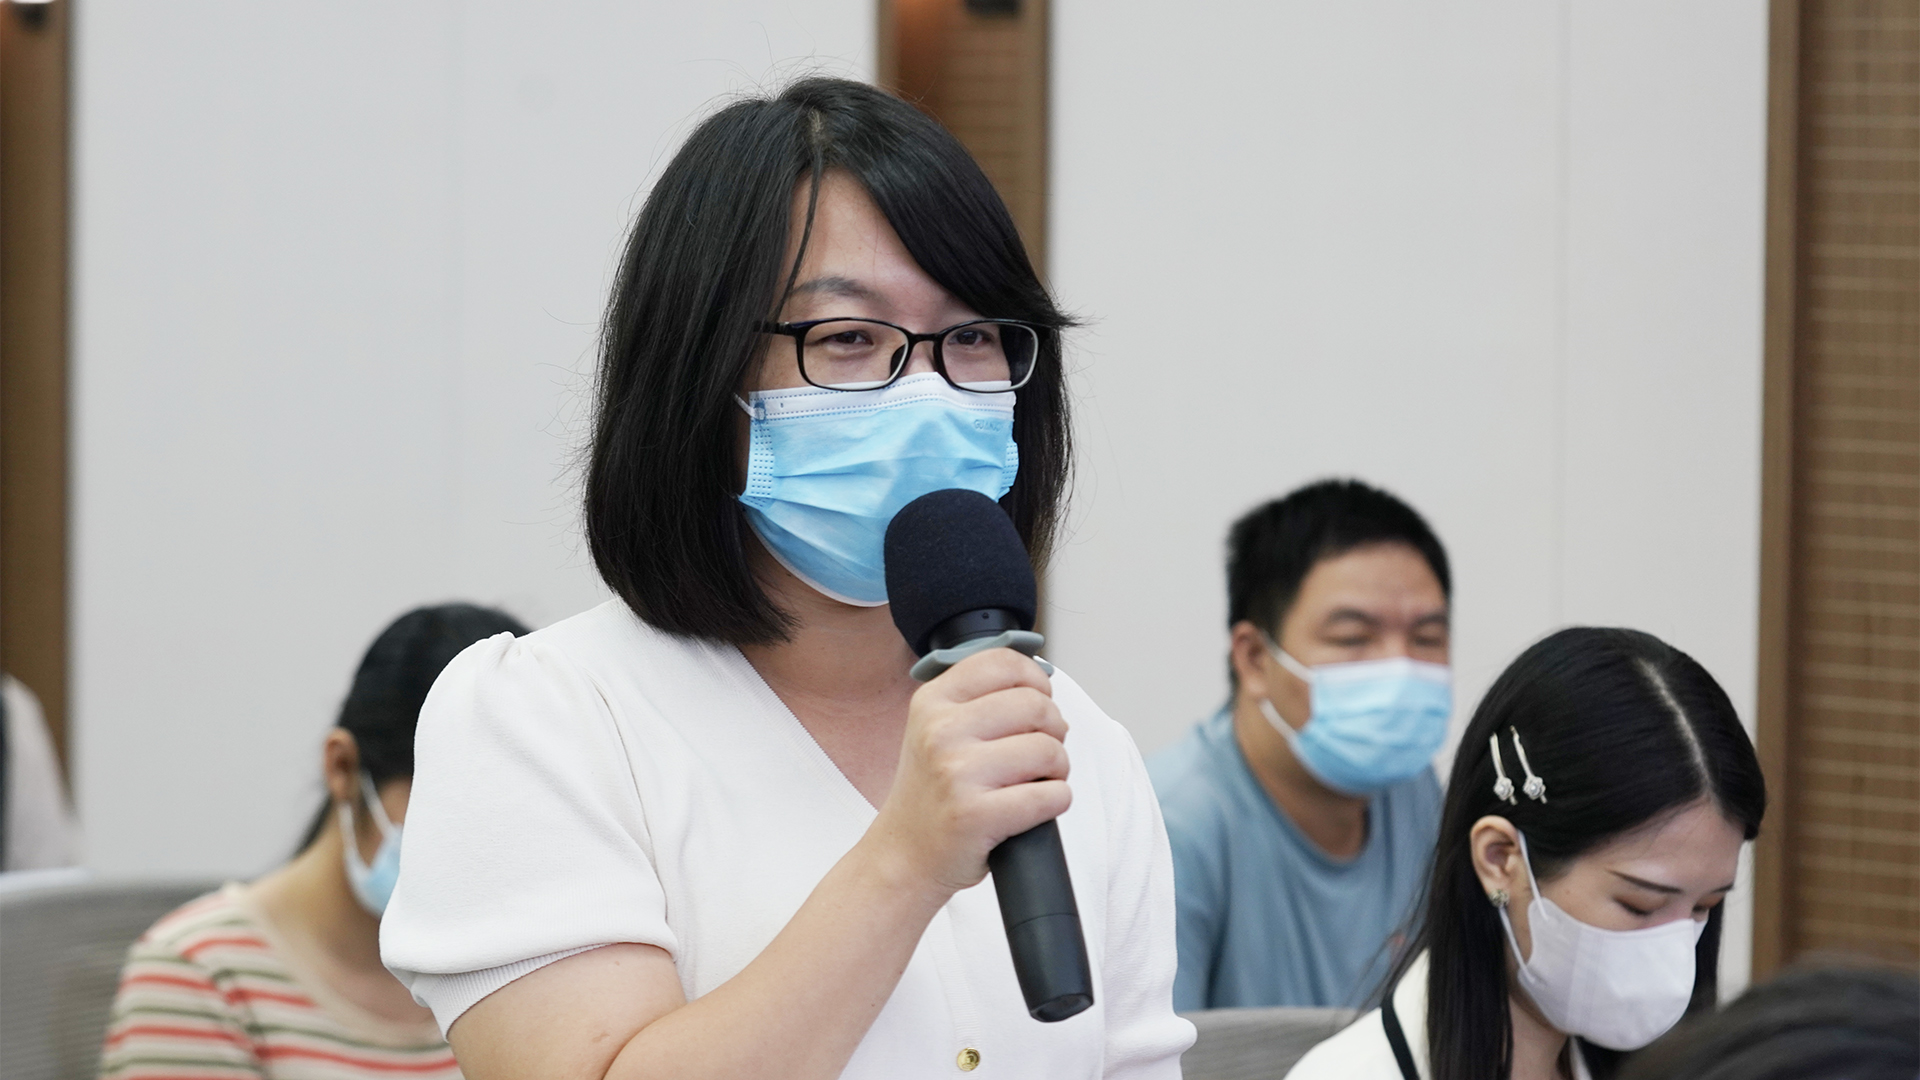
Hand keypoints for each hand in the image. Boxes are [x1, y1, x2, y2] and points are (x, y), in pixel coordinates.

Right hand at [868, 648, 1070, 895]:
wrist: (904, 854)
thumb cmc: (932, 792)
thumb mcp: (936, 728)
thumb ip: (980, 699)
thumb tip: (1043, 687)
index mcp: (933, 701)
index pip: (1003, 662)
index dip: (1036, 679)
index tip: (1040, 698)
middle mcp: (940, 731)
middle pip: (1036, 705)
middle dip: (1054, 730)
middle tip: (1042, 751)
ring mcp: (956, 773)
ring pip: (1049, 750)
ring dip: (1058, 769)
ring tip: (1037, 780)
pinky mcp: (976, 815)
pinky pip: (1051, 796)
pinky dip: (1056, 801)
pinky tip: (1034, 806)